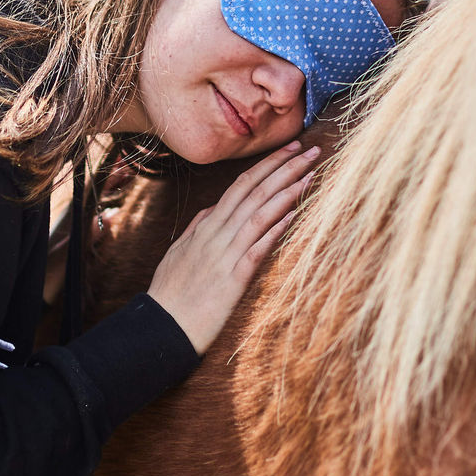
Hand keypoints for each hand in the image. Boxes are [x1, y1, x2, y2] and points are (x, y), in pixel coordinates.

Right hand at [147, 141, 320, 353]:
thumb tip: (213, 209)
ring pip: (259, 214)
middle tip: (310, 151)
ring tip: (311, 175)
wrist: (164, 326)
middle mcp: (217, 233)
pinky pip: (258, 248)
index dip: (267, 165)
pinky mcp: (233, 278)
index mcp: (207, 226)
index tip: (289, 149)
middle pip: (255, 192)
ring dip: (287, 192)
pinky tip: (295, 214)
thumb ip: (198, 227)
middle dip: (284, 168)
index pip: (241, 185)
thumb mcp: (180, 251)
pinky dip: (276, 229)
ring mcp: (225, 254)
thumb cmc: (172, 291)